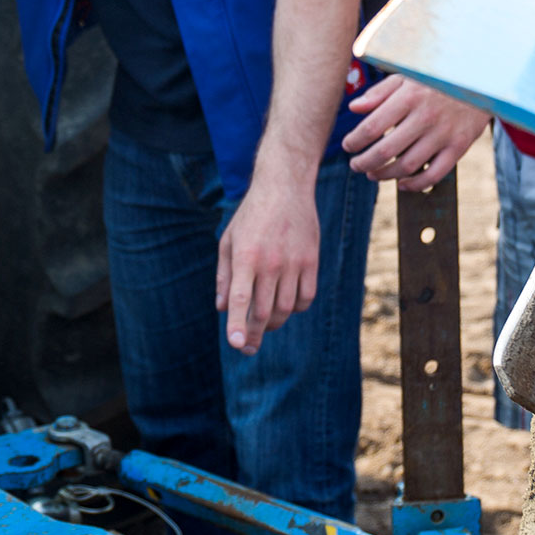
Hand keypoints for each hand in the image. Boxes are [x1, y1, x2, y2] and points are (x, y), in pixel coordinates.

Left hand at [216, 170, 319, 354]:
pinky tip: (284, 305)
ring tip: (262, 324)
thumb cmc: (251, 215)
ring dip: (273, 322)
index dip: (238, 324)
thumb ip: (224, 276)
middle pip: (264, 311)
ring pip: (286, 308)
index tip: (237, 344)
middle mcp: (271, 262)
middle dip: (254, 333)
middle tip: (247, 347)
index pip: (242, 298)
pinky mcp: (311, 261)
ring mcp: (294, 262)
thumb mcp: (228, 240)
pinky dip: (295, 308)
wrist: (285, 187)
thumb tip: (223, 308)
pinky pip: (306, 298)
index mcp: (246, 256)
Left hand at [342, 75, 486, 188]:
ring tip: (373, 173)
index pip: (372, 127)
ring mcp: (443, 134)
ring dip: (385, 175)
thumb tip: (354, 108)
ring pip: (407, 165)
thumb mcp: (407, 76)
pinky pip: (434, 174)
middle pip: (386, 150)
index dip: (355, 141)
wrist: (481, 80)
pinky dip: (415, 185)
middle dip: (364, 162)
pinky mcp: (459, 147)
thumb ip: (379, 92)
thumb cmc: (436, 78)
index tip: (347, 146)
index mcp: (408, 97)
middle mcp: (425, 117)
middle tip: (355, 165)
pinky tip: (402, 184)